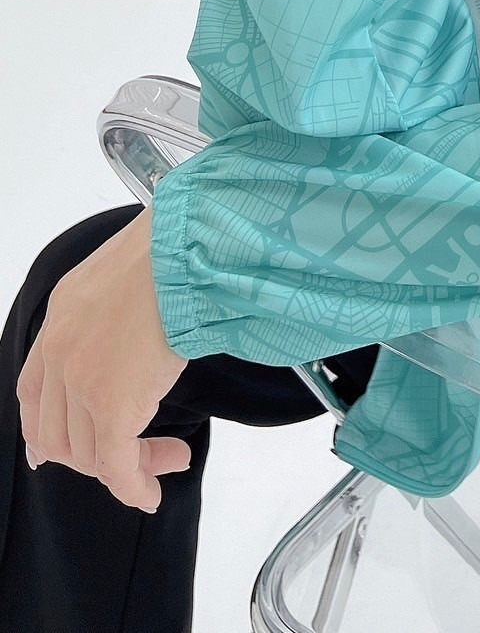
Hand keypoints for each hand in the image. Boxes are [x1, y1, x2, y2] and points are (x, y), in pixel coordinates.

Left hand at [16, 208, 192, 512]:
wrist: (184, 250)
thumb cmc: (171, 248)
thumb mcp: (125, 270)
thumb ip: (116, 303)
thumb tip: (143, 317)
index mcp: (61, 317)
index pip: (34, 393)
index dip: (48, 429)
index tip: (62, 451)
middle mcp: (59, 353)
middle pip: (60, 432)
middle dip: (97, 456)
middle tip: (141, 456)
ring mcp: (82, 381)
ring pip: (91, 451)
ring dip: (129, 466)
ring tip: (167, 459)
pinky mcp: (113, 405)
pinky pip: (118, 464)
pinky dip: (134, 486)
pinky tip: (149, 494)